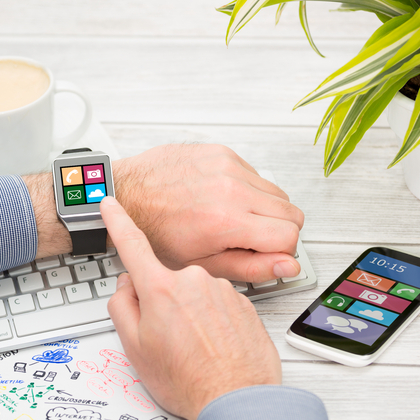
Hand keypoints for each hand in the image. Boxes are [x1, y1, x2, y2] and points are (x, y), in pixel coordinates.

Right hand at [100, 196, 281, 419]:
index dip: (118, 222)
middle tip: (167, 341)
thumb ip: (122, 308)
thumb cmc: (187, 381)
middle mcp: (194, 281)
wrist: (237, 400)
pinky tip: (214, 348)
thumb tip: (126, 287)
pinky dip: (214, 323)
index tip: (110, 203)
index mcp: (161, 288)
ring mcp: (222, 291)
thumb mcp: (135, 349)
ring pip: (195, 295)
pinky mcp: (244, 303)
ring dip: (191, 315)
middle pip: (166, 281)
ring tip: (195, 350)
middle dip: (162, 303)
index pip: (132, 244)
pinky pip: (219, 306)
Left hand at [113, 144, 304, 283]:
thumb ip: (251, 267)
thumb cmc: (156, 231)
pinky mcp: (222, 152)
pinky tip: (222, 200)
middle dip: (277, 231)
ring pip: (278, 193)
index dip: (280, 251)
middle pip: (292, 213)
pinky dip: (248, 190)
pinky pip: (256, 174)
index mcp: (226, 220)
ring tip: (233, 220)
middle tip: (248, 240)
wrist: (128, 195)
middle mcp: (231, 188)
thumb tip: (288, 266)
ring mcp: (227, 166)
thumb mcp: (202, 263)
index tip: (263, 253)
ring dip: (264, 210)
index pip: (289, 236)